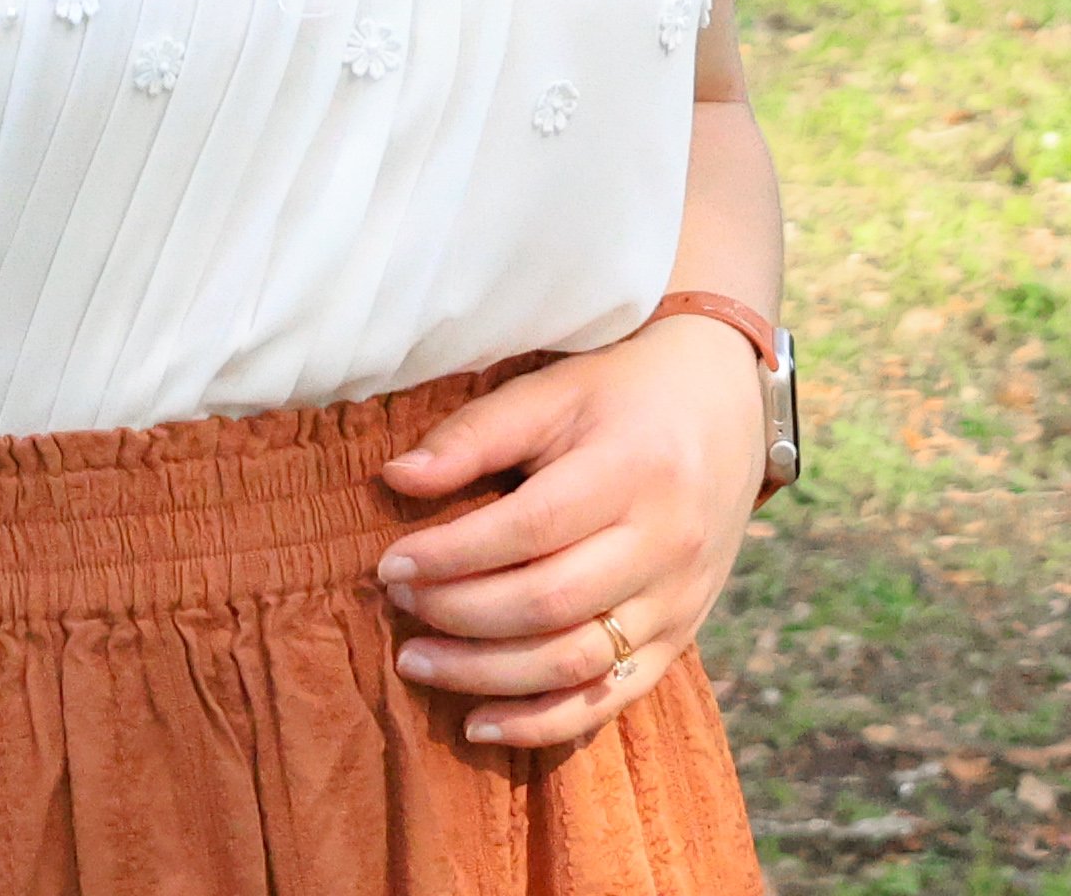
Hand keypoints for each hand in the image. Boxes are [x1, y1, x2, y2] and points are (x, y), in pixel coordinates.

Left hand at [373, 317, 766, 748]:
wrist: (725, 408)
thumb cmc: (621, 394)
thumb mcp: (552, 391)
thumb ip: (476, 435)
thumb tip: (396, 478)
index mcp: (631, 470)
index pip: (530, 529)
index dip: (454, 554)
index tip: (390, 563)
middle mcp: (664, 543)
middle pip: (550, 603)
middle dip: (459, 614)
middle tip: (396, 604)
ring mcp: (677, 600)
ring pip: (576, 662)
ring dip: (487, 675)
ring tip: (417, 662)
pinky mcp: (680, 637)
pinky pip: (611, 699)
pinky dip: (543, 722)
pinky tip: (480, 722)